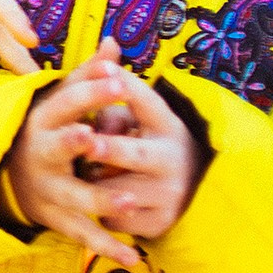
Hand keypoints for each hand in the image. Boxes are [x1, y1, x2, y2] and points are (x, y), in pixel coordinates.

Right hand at [2, 40, 172, 265]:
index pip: (66, 101)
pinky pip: (82, 233)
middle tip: (95, 137)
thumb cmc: (46, 130)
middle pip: (59, 148)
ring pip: (73, 196)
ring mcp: (47, 189)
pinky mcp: (56, 217)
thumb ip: (88, 75)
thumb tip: (115, 42)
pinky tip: (133, 254)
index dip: (91, 91)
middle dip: (76, 143)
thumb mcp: (59, 101)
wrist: (6, 175)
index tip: (118, 79)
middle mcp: (41, 155)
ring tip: (128, 200)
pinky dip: (107, 245)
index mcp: (43, 120)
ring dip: (99, 199)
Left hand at [74, 42, 202, 240]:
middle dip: (110, 148)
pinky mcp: (159, 223)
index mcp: (167, 125)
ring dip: (93, 184)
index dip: (126, 86)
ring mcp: (169, 194)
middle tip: (88, 141)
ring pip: (115, 191)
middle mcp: (172, 159)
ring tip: (84, 175)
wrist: (188, 189)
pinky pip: (117, 220)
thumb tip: (106, 49)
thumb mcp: (142, 116)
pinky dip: (103, 211)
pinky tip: (103, 203)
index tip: (107, 70)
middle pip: (134, 154)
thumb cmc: (149, 142)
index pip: (148, 101)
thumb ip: (118, 89)